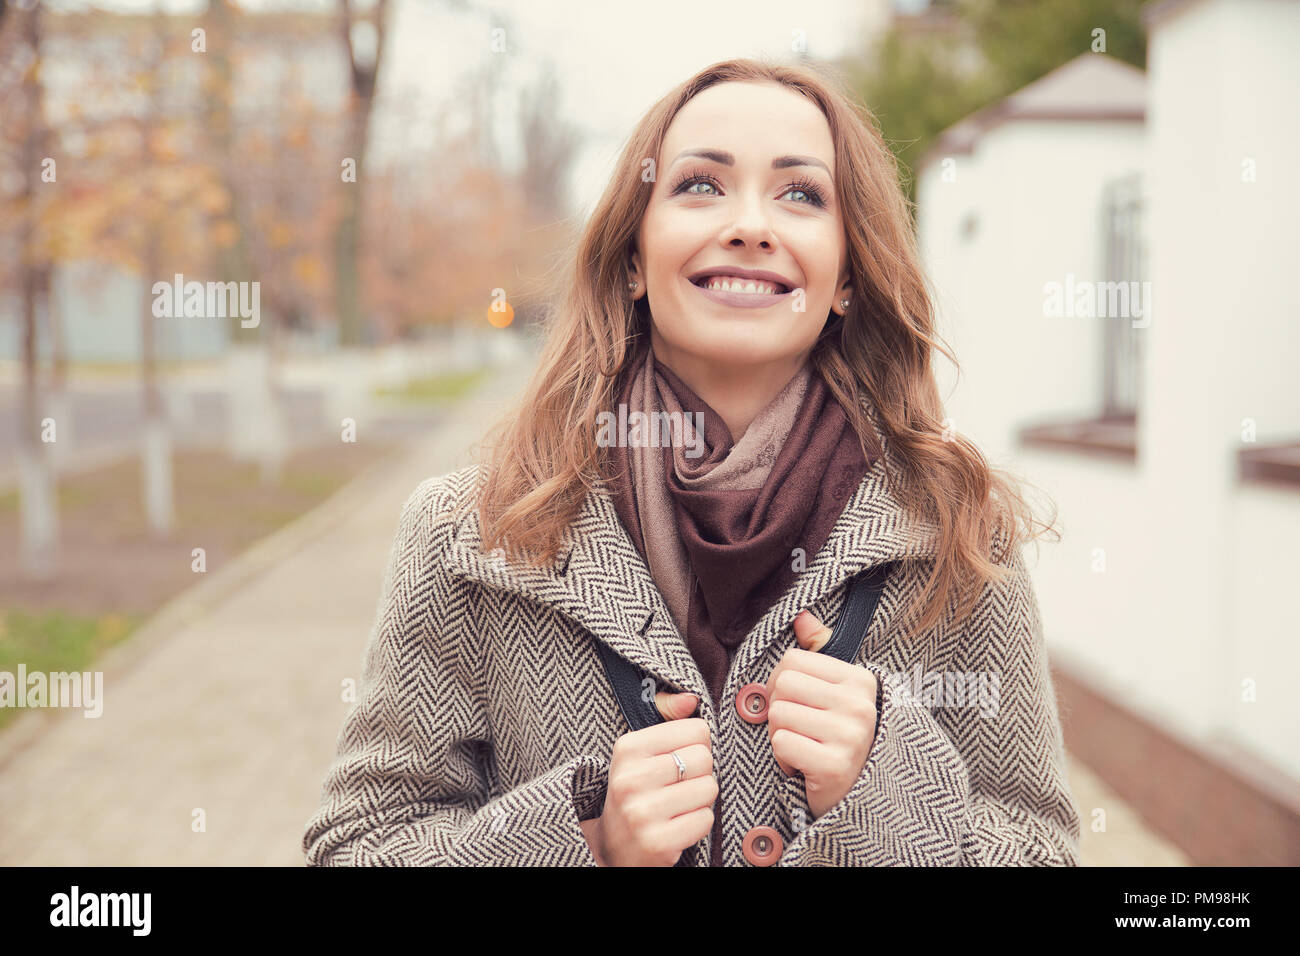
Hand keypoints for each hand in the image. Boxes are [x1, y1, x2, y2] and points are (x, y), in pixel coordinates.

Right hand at [586, 692, 716, 866]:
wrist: (614, 847)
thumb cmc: (635, 791)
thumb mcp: (640, 751)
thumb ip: (665, 718)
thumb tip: (690, 699)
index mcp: (628, 748)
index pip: (696, 730)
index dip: (696, 745)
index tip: (677, 759)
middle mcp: (631, 779)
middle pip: (705, 758)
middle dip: (700, 773)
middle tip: (679, 785)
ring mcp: (642, 813)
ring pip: (709, 788)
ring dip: (701, 798)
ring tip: (678, 805)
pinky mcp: (658, 843)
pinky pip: (705, 819)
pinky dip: (699, 822)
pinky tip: (678, 824)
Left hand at [765, 610, 878, 819]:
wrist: (860, 799)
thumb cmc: (840, 740)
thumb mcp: (837, 693)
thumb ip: (819, 652)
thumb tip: (801, 616)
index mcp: (860, 681)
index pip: (792, 661)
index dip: (782, 684)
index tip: (799, 705)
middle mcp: (860, 705)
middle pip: (782, 686)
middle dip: (780, 711)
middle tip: (800, 731)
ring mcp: (850, 736)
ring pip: (777, 716)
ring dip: (781, 737)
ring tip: (805, 748)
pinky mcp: (834, 766)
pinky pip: (780, 744)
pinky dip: (784, 759)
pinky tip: (805, 767)